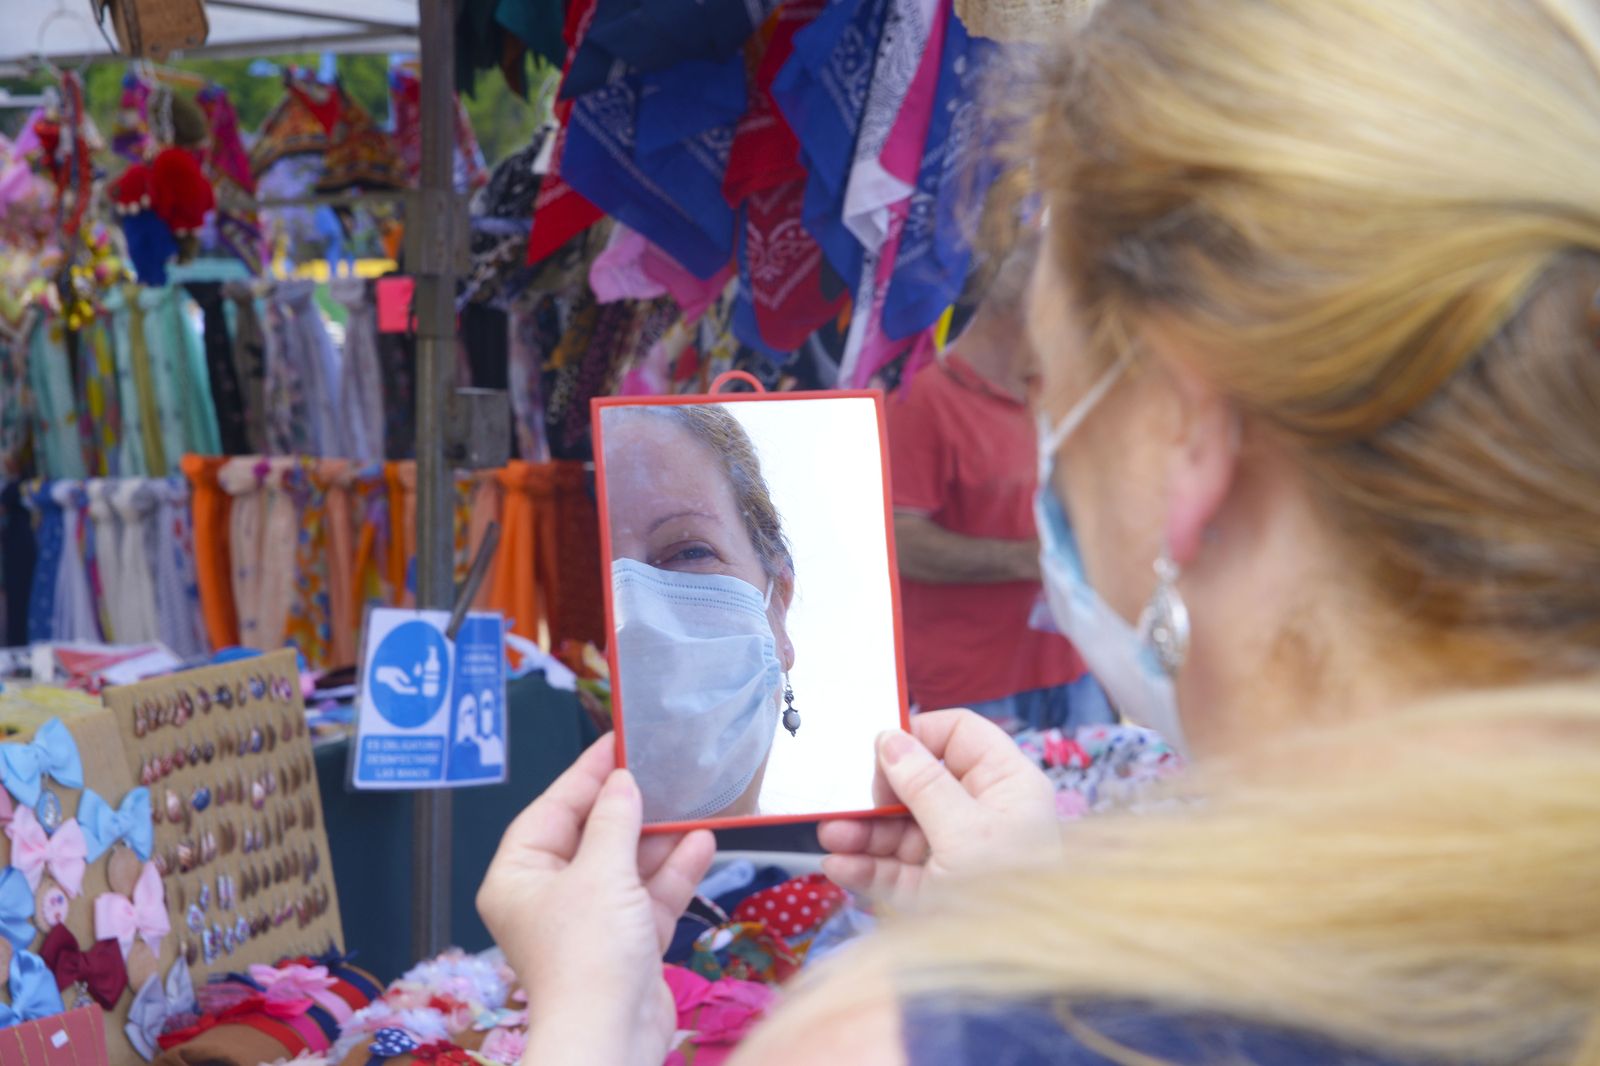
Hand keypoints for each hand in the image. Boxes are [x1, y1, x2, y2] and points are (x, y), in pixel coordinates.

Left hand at [476, 736, 714, 1065]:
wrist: (611, 1037)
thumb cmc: (588, 957)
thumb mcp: (601, 871)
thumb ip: (614, 820)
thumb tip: (621, 782)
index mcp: (518, 877)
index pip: (551, 810)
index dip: (587, 775)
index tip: (618, 742)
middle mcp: (548, 897)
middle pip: (591, 835)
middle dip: (630, 808)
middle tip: (661, 770)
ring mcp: (589, 922)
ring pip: (626, 865)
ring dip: (659, 839)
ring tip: (691, 803)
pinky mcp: (625, 944)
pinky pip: (648, 896)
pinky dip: (673, 871)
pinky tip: (701, 842)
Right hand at [818, 711, 1057, 905]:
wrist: (1015, 977)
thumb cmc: (1011, 895)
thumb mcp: (967, 832)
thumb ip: (924, 784)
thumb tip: (890, 740)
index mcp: (1006, 785)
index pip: (961, 736)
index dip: (920, 734)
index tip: (880, 749)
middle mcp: (983, 814)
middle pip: (921, 785)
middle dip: (880, 795)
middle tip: (848, 801)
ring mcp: (956, 854)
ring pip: (902, 830)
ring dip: (863, 832)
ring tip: (830, 835)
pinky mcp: (936, 892)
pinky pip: (896, 870)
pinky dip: (866, 867)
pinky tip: (838, 865)